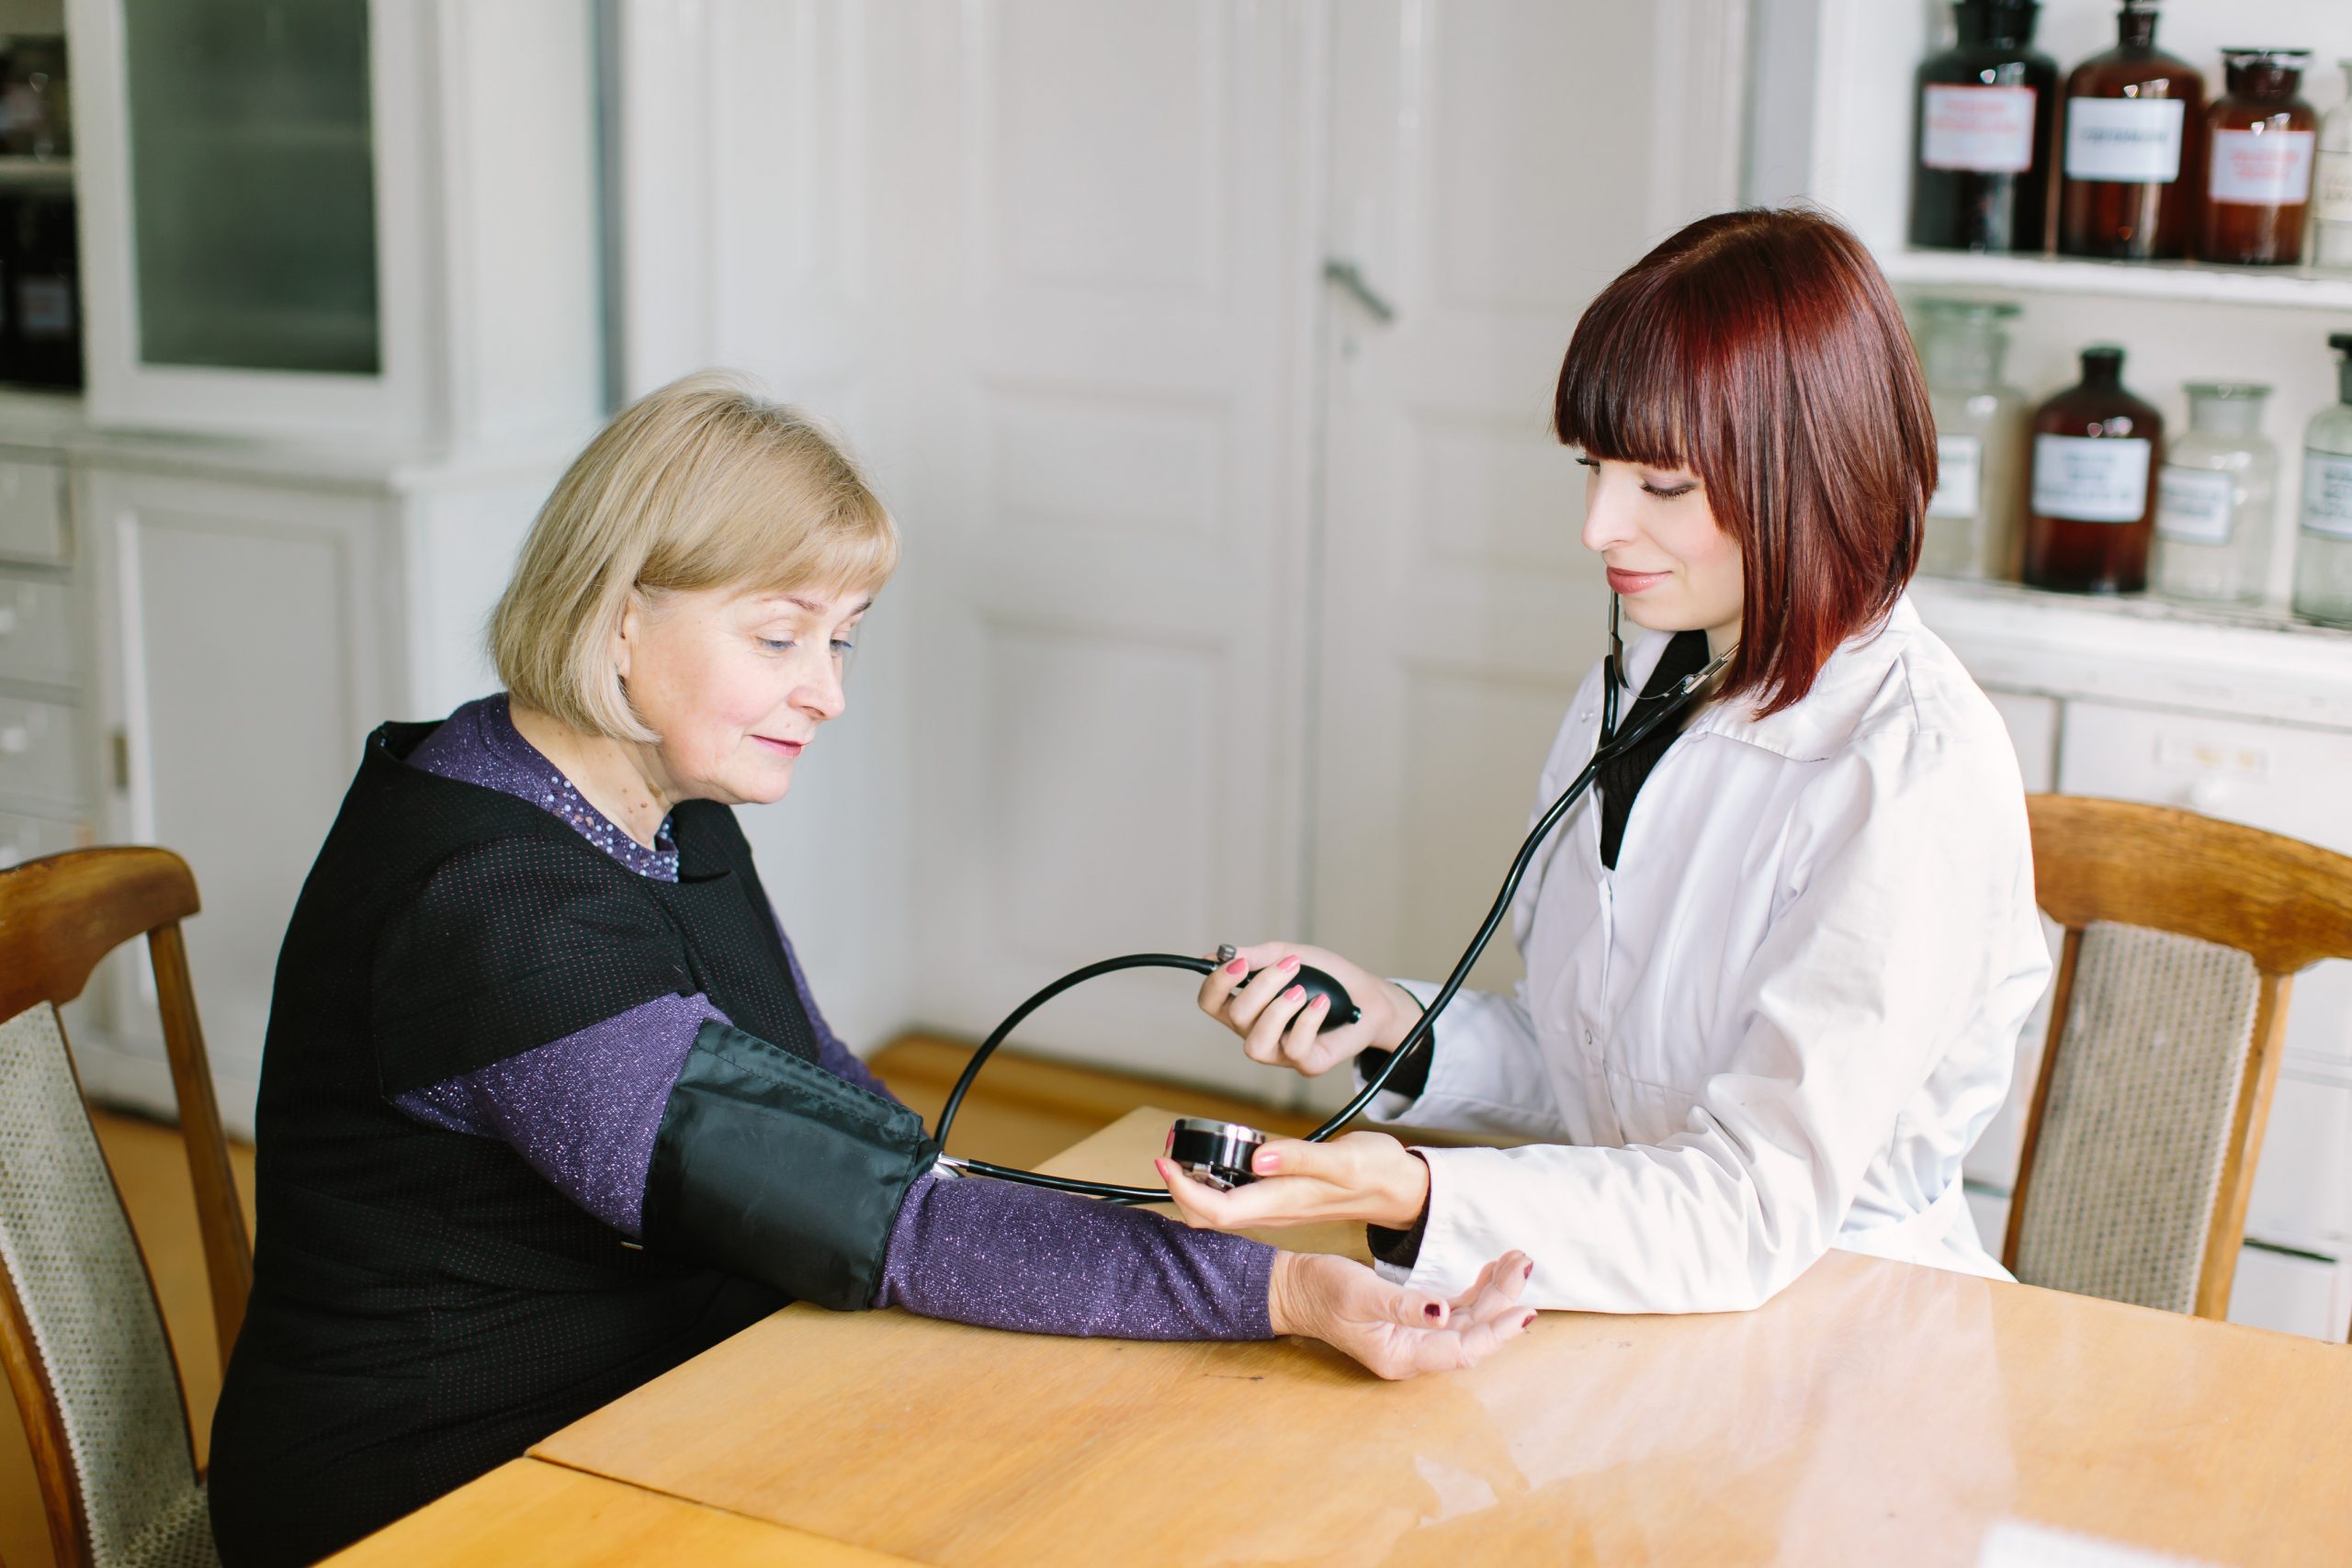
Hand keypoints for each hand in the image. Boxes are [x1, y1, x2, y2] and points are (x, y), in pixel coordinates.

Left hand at [1155, 1131, 1430, 1230]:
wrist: (1401, 1189)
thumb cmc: (1376, 1170)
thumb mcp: (1342, 1159)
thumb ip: (1299, 1158)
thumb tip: (1256, 1156)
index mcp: (1282, 1202)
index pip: (1217, 1211)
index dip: (1184, 1192)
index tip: (1165, 1164)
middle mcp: (1274, 1211)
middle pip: (1210, 1218)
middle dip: (1180, 1193)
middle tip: (1166, 1158)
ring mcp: (1278, 1208)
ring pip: (1222, 1213)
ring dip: (1195, 1191)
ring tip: (1181, 1159)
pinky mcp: (1284, 1199)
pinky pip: (1238, 1203)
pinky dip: (1216, 1187)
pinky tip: (1215, 1165)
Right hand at [1195, 941, 1421, 1076]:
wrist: (1368, 997)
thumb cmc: (1327, 977)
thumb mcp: (1291, 955)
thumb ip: (1257, 957)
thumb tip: (1218, 956)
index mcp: (1246, 1006)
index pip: (1210, 1002)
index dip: (1216, 983)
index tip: (1237, 963)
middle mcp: (1256, 1032)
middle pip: (1234, 1017)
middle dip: (1262, 985)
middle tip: (1290, 965)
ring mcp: (1279, 1052)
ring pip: (1256, 1043)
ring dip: (1278, 1009)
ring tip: (1300, 990)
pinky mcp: (1306, 1064)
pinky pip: (1294, 1048)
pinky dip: (1308, 1020)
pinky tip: (1321, 1003)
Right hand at [1268, 1249, 1535, 1379]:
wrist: (1295, 1288)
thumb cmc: (1321, 1291)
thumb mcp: (1360, 1294)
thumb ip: (1403, 1306)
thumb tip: (1444, 1313)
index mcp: (1403, 1356)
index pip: (1463, 1350)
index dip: (1497, 1332)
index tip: (1524, 1309)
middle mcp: (1415, 1352)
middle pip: (1472, 1333)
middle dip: (1502, 1301)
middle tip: (1523, 1264)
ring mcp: (1416, 1337)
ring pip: (1469, 1320)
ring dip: (1494, 1293)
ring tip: (1516, 1261)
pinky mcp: (1414, 1319)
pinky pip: (1456, 1310)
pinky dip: (1477, 1291)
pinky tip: (1491, 1270)